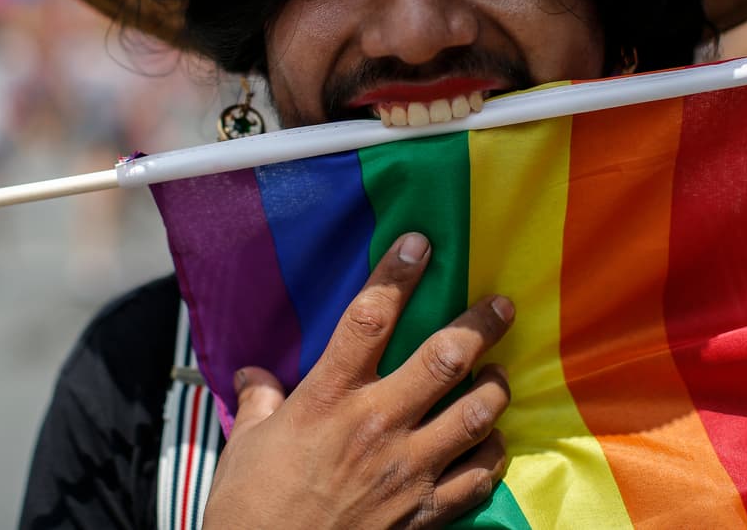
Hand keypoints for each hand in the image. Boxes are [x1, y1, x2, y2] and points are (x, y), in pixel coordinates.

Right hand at [202, 232, 513, 528]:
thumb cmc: (250, 510)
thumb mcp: (245, 448)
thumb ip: (259, 405)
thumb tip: (253, 378)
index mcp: (328, 399)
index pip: (368, 319)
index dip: (397, 275)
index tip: (420, 243)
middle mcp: (377, 425)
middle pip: (444, 358)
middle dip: (481, 324)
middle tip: (502, 304)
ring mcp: (409, 470)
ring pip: (476, 414)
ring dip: (495, 387)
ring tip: (499, 373)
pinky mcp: (426, 513)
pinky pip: (480, 476)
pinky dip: (493, 454)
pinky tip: (492, 441)